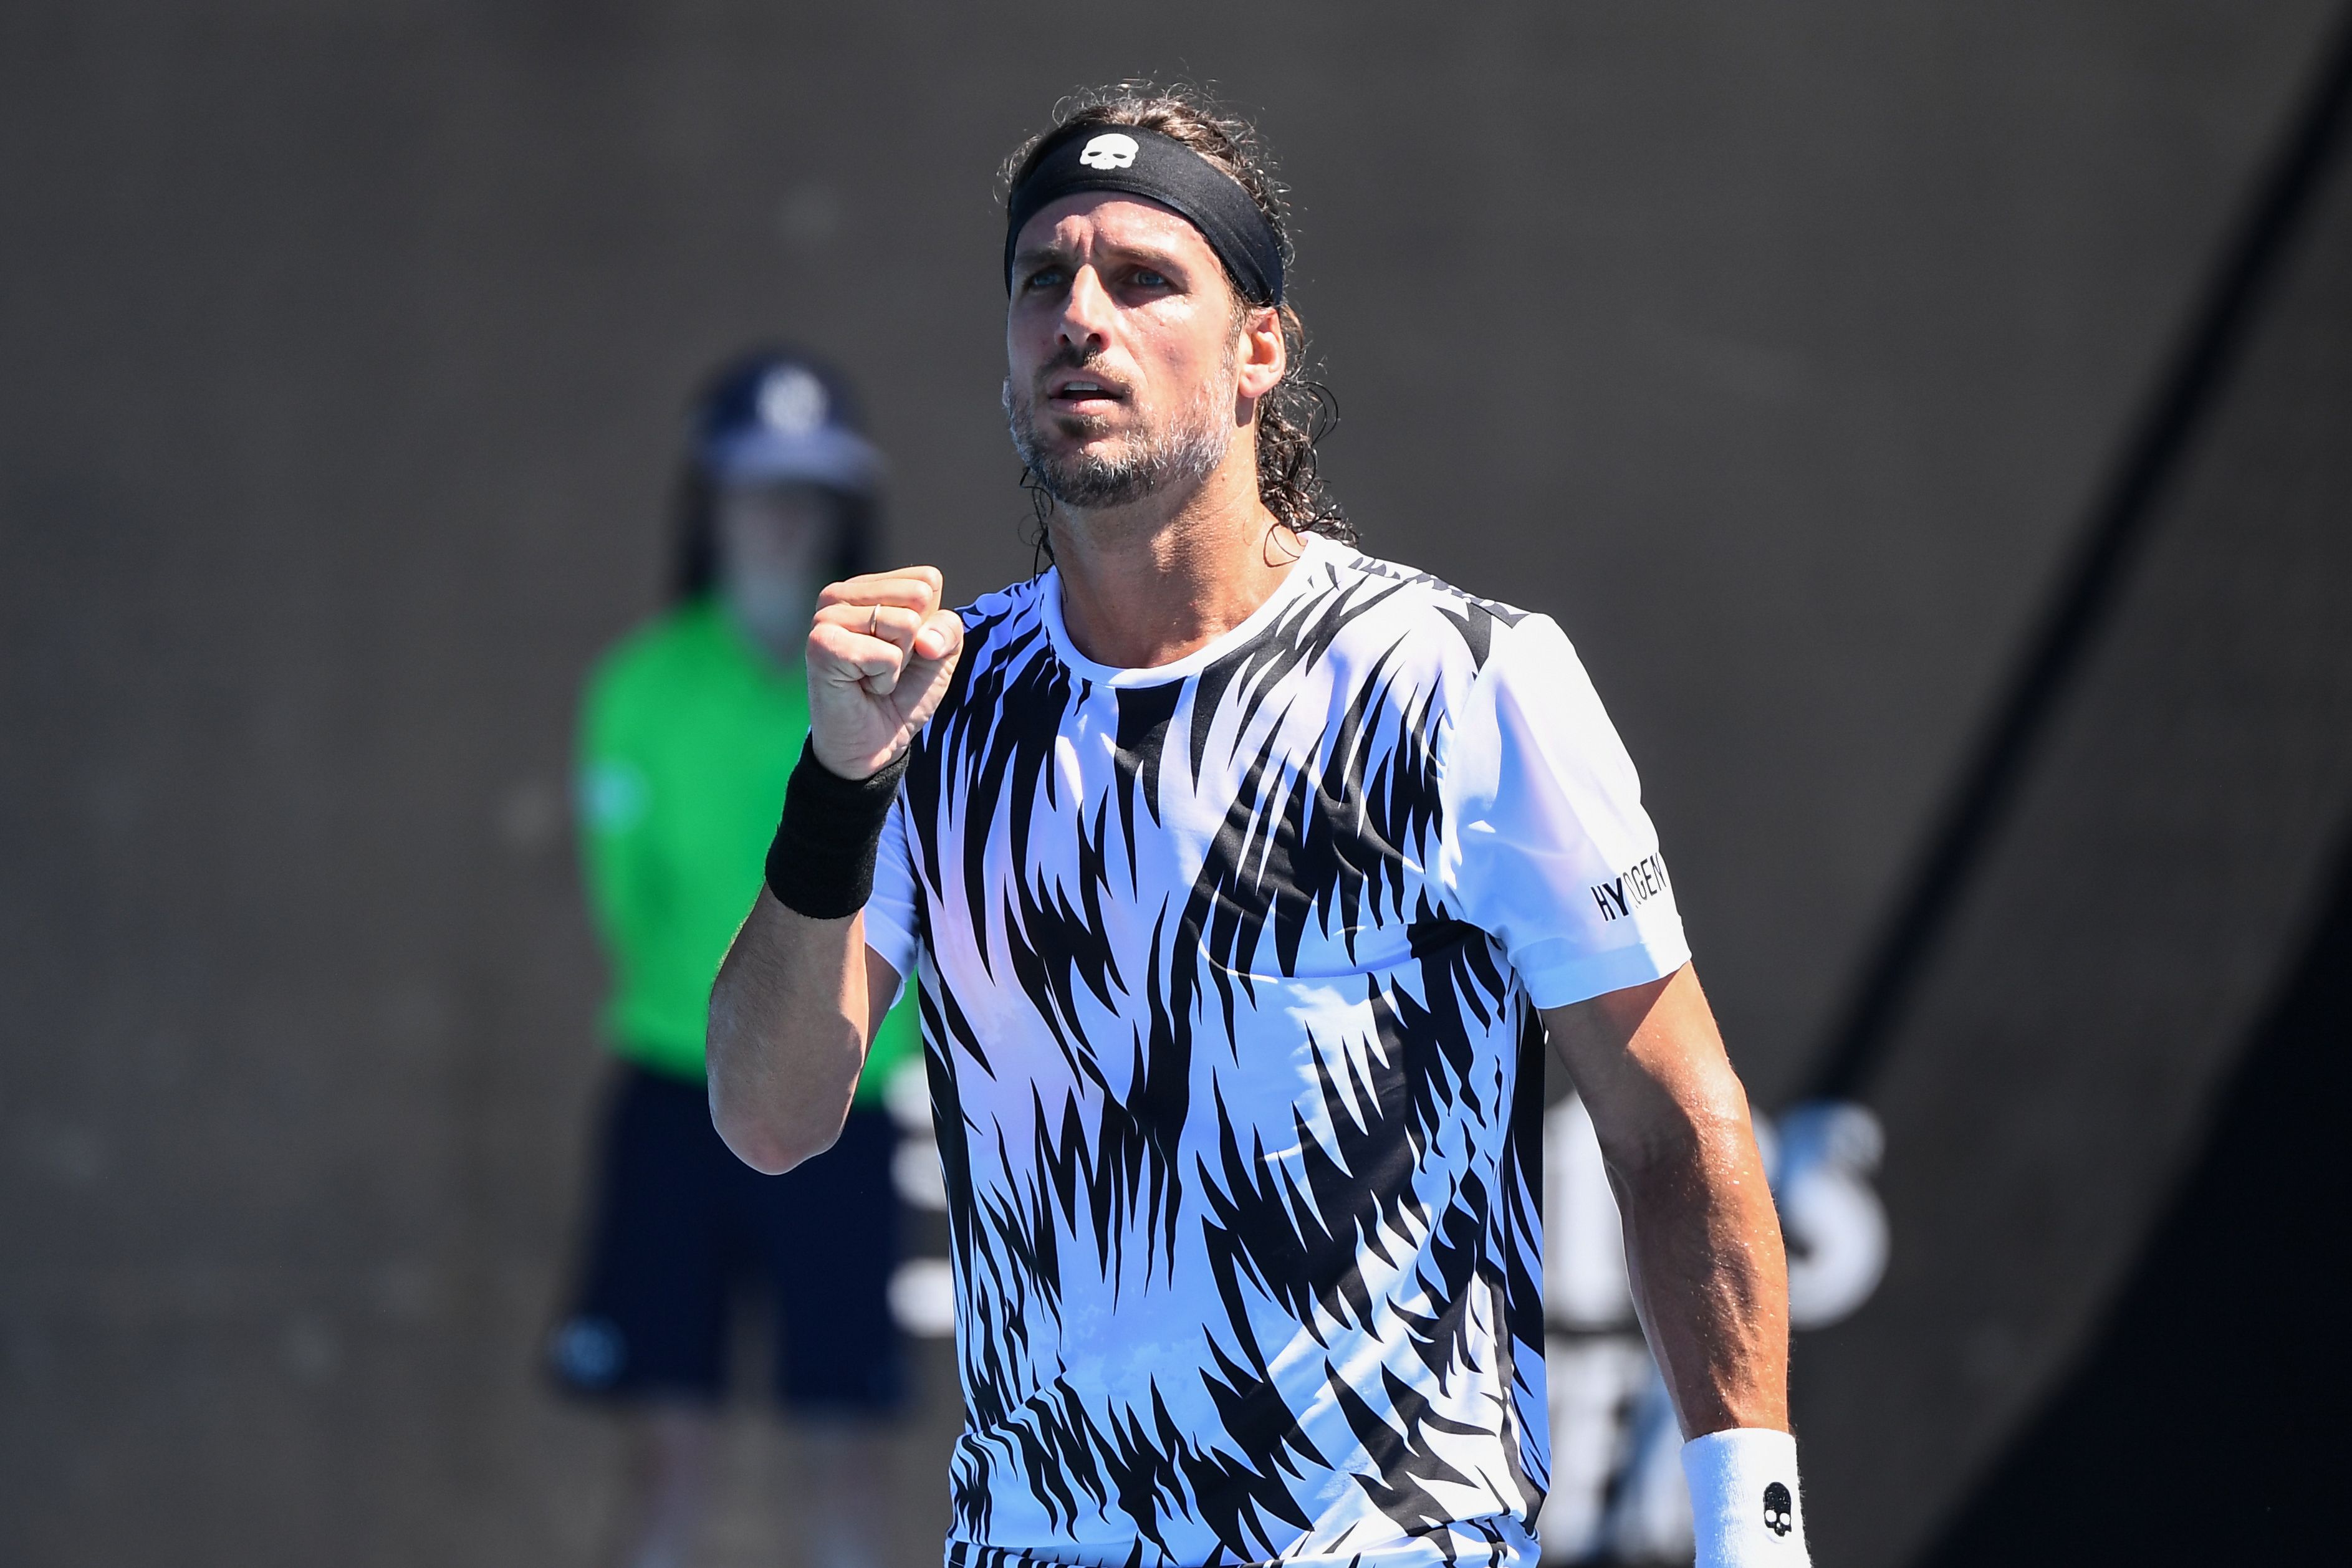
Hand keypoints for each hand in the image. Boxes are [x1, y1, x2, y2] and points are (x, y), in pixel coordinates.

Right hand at [806, 567, 964, 778]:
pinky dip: (884, 679)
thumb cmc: (901, 695)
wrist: (873, 744)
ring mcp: (827, 616)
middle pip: (919, 595)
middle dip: (915, 642)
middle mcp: (842, 595)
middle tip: (887, 666)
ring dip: (899, 663)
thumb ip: (948, 629)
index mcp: (868, 588)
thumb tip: (925, 638)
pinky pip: (885, 654)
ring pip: (904, 623)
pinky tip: (862, 686)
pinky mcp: (821, 643)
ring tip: (872, 676)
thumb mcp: (940, 656)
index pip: (927, 580)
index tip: (906, 651)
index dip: (931, 623)